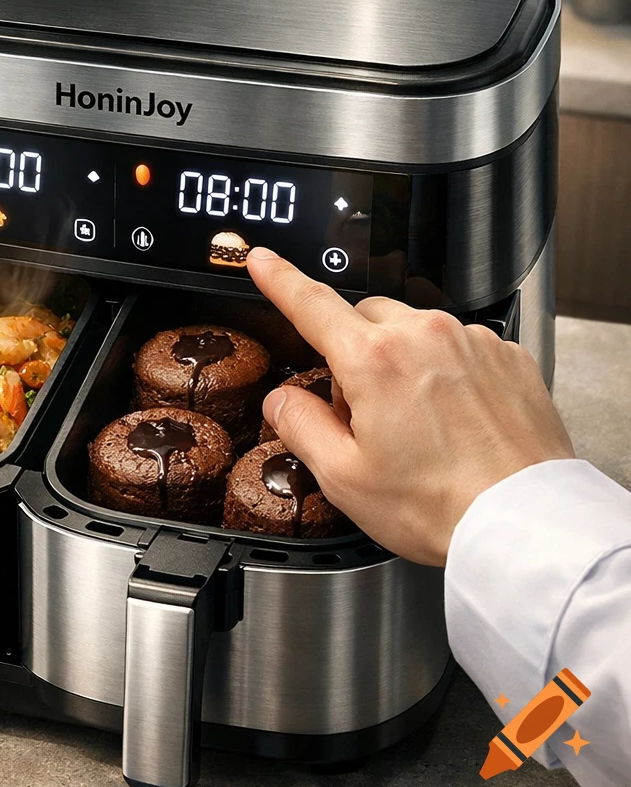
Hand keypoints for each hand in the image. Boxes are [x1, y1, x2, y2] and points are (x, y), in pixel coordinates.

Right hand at [247, 249, 573, 565]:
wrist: (524, 525)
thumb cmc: (440, 506)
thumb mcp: (344, 477)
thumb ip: (301, 427)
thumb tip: (282, 401)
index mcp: (374, 361)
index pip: (311, 304)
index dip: (279, 279)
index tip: (262, 262)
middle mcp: (424, 336)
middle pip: (364, 317)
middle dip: (352, 350)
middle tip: (362, 410)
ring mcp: (470, 341)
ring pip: (412, 329)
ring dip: (400, 358)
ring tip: (416, 422)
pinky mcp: (506, 355)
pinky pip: (457, 344)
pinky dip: (445, 369)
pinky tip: (452, 418)